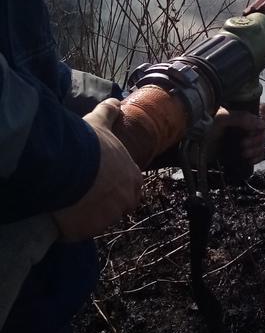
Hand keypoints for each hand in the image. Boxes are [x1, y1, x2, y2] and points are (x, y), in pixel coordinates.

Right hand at [53, 98, 142, 239]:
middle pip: (118, 208)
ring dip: (89, 215)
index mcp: (132, 178)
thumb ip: (109, 113)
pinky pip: (80, 232)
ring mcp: (107, 218)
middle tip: (86, 195)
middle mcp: (125, 201)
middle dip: (106, 204)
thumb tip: (116, 100)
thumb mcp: (99, 124)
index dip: (120, 187)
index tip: (106, 185)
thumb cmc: (88, 145)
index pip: (133, 189)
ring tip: (72, 203)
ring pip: (99, 221)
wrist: (68, 167)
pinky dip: (72, 226)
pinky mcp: (87, 231)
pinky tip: (62, 214)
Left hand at [209, 103, 264, 166]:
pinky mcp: (244, 150)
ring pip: (262, 142)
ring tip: (243, 153)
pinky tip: (250, 159)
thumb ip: (240, 117)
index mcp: (242, 111)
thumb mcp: (220, 119)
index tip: (256, 128)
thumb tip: (261, 124)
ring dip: (256, 149)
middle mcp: (246, 123)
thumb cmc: (204, 128)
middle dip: (256, 139)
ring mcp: (246, 137)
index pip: (263, 110)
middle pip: (264, 129)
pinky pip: (259, 153)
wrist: (193, 148)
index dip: (263, 119)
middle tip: (243, 144)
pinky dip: (257, 157)